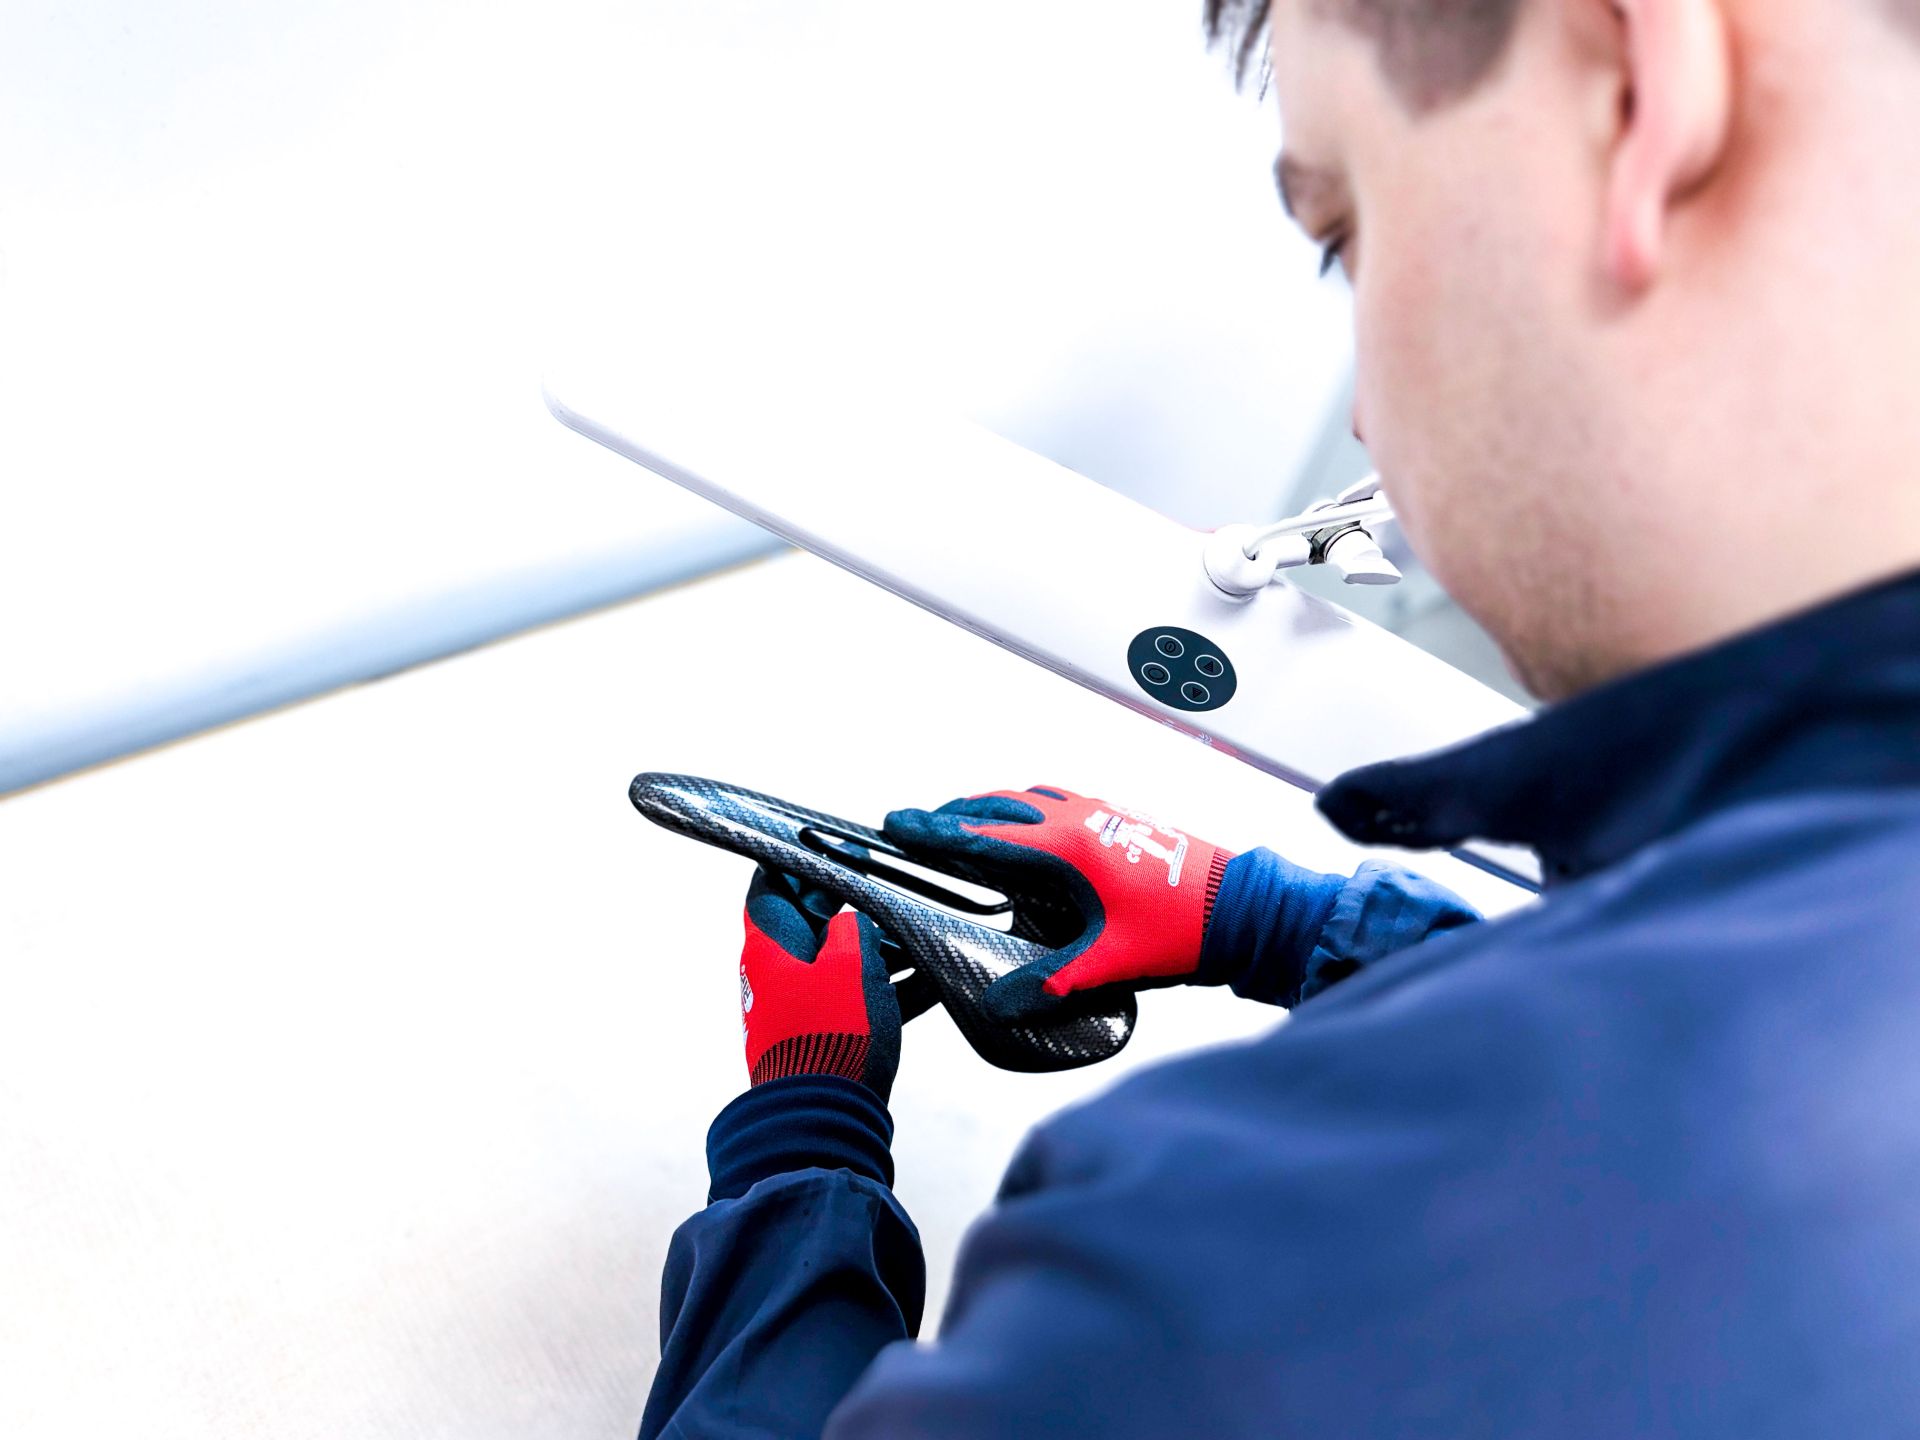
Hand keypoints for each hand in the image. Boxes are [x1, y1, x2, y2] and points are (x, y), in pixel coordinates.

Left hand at [739, 865, 903, 1099]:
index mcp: (770, 943)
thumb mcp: (852, 962)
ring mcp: (800, 1003)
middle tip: (894, 887)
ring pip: (843, 959)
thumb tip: (854, 920)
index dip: (802, 858)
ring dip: (882, 948)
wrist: (821, 1119)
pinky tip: (933, 982)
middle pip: (814, 920)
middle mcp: (778, 971)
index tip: (834, 845)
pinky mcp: (825, 1032)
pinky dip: (890, 986)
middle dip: (856, 904)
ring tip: (925, 937)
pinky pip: (858, 996)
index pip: (773, 882)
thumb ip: (854, 926)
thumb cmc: (830, 1036)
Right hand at [883, 785, 1234, 1022]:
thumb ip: (1055, 981)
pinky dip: (1025, 806)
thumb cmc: (1183, 930)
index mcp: (1069, 848)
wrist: (1243, 905)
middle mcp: (1080, 819)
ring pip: (1027, 797)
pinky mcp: (1119, 817)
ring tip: (958, 821)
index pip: (985, 836)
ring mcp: (1101, 812)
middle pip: (998, 806)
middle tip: (912, 823)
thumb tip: (1000, 1009)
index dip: (935, 831)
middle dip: (951, 814)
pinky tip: (1024, 823)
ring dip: (988, 806)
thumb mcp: (1113, 961)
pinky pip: (1057, 800)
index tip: (897, 823)